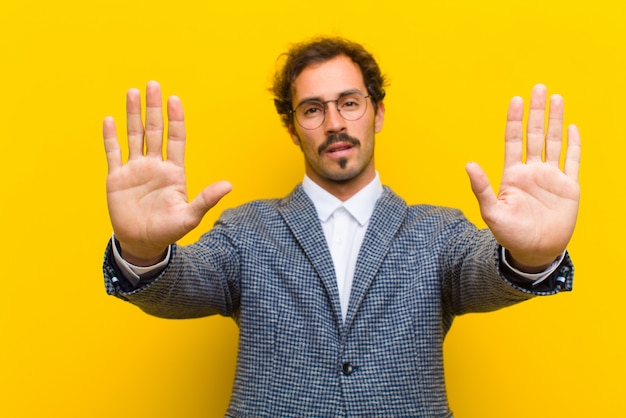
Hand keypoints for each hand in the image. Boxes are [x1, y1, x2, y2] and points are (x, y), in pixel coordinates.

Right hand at [103, 81, 231, 265]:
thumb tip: (228, 185)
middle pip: (154, 130)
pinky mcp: (117, 178)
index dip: (175, 119)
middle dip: (153, 108)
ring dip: (133, 115)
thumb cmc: (168, 231)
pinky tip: (109, 119)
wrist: (142, 243)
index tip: (174, 99)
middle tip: (153, 84)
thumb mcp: (189, 216)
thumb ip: (206, 199)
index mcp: (174, 171)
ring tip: (133, 92)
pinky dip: (110, 137)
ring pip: (133, 136)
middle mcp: (155, 166)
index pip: (175, 138)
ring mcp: (135, 170)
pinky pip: (113, 153)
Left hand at [465, 84, 580, 270]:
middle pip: (535, 134)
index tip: (516, 99)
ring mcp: (551, 177)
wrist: (535, 252)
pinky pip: (573, 161)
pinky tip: (572, 128)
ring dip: (555, 120)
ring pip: (554, 142)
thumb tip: (468, 164)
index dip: (515, 120)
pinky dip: (574, 145)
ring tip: (556, 98)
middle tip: (538, 88)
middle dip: (536, 112)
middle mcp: (532, 171)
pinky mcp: (568, 187)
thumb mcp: (492, 213)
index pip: (514, 140)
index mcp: (513, 175)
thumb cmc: (510, 235)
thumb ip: (481, 188)